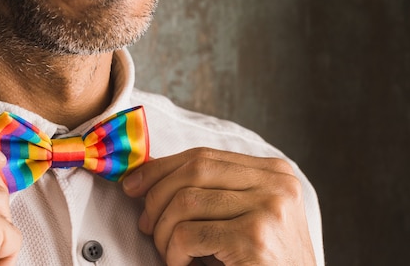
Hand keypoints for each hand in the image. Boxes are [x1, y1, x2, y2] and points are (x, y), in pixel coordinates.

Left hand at [122, 147, 315, 265]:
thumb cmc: (260, 262)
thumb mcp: (243, 216)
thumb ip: (211, 191)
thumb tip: (147, 177)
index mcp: (274, 172)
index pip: (205, 155)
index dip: (162, 168)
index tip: (133, 185)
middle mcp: (276, 184)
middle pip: (195, 169)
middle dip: (157, 196)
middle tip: (147, 226)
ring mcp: (268, 208)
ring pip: (186, 201)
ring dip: (164, 231)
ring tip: (170, 253)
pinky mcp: (254, 238)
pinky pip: (188, 234)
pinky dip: (173, 253)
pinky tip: (183, 265)